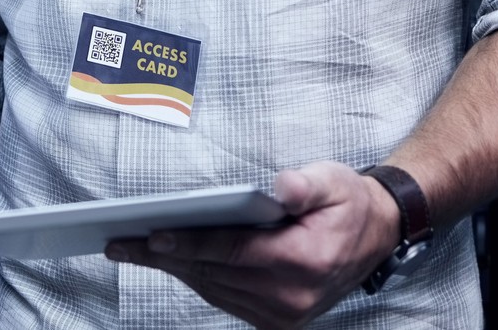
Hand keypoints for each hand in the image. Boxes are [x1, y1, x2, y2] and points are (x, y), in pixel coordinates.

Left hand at [104, 161, 401, 329]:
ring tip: (135, 249)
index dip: (188, 244)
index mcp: (304, 262)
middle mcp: (292, 297)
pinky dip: (198, 279)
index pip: (232, 253)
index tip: (151, 235)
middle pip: (214, 274)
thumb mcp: (333, 181)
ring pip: (215, 290)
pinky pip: (226, 299)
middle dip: (164, 257)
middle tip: (120, 243)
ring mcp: (285, 315)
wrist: (377, 237)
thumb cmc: (348, 203)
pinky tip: (173, 261)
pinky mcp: (278, 321)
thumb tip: (280, 188)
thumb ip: (306, 184)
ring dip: (175, 270)